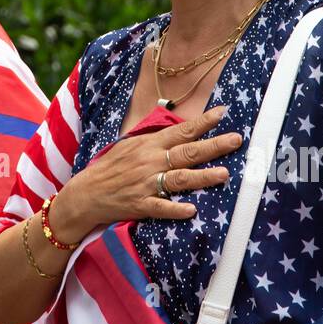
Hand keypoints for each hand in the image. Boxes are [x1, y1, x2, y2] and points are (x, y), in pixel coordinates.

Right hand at [48, 105, 238, 241]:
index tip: (223, 113)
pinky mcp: (140, 205)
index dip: (203, 122)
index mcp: (149, 144)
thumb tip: (182, 131)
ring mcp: (145, 183)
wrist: (85, 193)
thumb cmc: (111, 168)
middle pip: (187, 152)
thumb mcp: (131, 146)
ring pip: (179, 179)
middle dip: (214, 146)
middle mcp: (150, 161)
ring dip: (202, 177)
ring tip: (224, 174)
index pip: (181, 130)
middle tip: (237, 140)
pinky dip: (176, 209)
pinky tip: (192, 210)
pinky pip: (161, 207)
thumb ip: (156, 141)